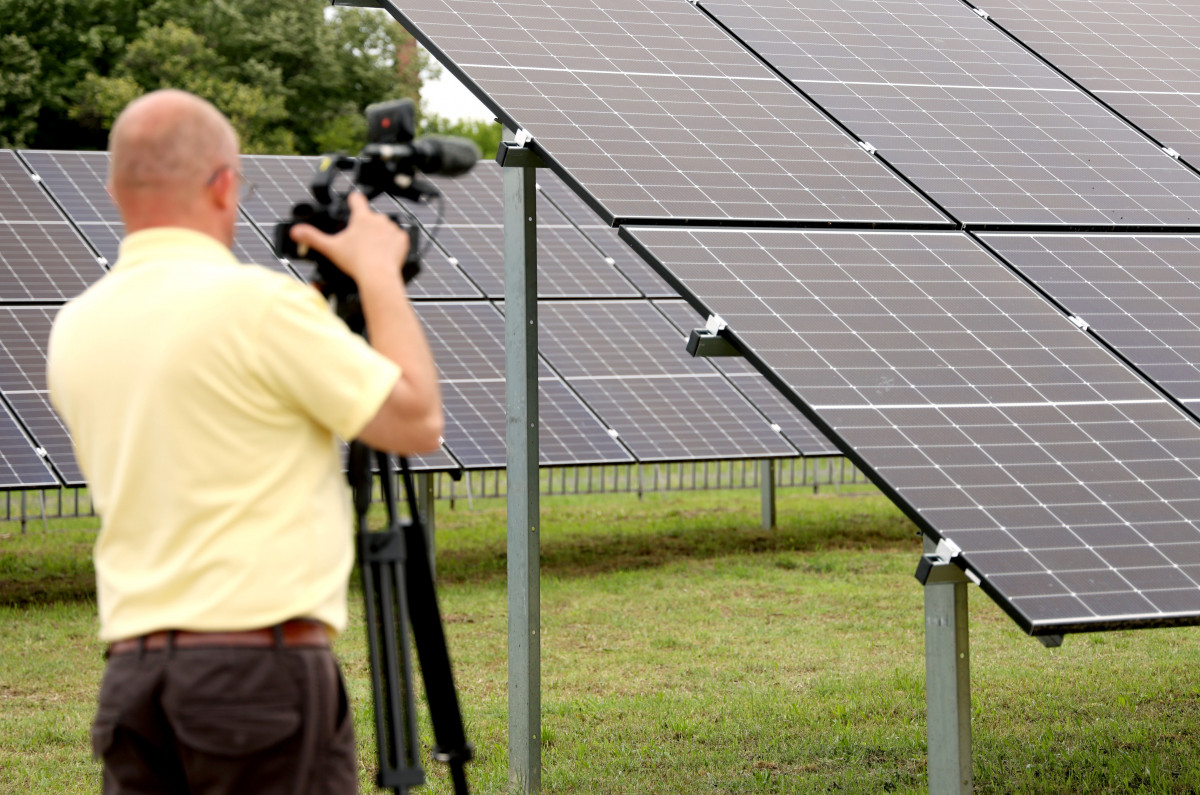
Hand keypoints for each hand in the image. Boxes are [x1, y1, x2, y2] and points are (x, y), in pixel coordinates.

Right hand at [289, 192, 409, 287]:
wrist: (379, 276)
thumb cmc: (356, 263)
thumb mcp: (330, 249)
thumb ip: (312, 238)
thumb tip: (295, 232)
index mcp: (361, 217)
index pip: (357, 199)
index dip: (352, 199)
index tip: (352, 201)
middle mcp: (379, 219)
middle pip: (370, 217)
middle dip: (365, 227)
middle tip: (359, 243)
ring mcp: (392, 228)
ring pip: (384, 228)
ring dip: (380, 235)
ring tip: (372, 251)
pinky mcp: (403, 239)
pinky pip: (397, 238)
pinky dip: (392, 245)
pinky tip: (385, 254)